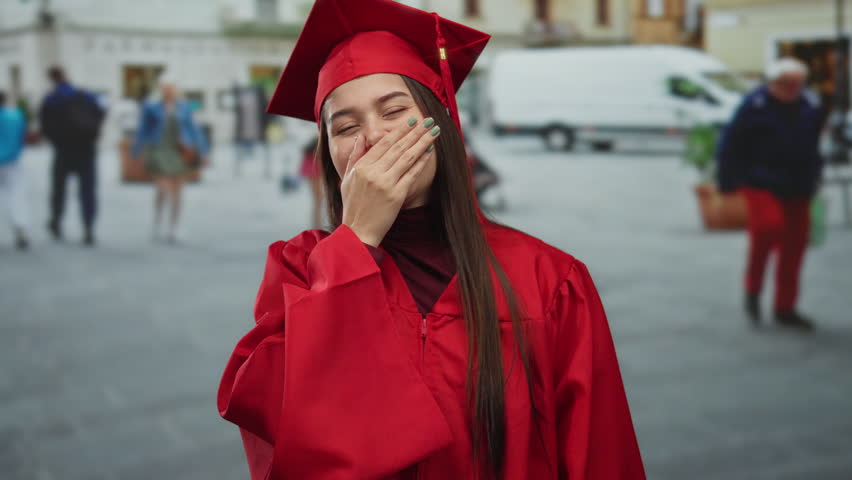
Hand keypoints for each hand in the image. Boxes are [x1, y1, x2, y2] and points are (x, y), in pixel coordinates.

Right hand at [340, 118, 439, 246]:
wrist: (357, 232)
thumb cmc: (352, 206)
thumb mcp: (346, 178)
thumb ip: (354, 156)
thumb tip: (362, 137)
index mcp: (361, 167)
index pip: (384, 143)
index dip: (399, 131)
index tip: (411, 120)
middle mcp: (373, 173)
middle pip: (398, 147)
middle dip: (415, 132)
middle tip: (429, 120)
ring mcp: (385, 184)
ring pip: (407, 157)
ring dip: (423, 142)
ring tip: (434, 131)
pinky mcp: (396, 195)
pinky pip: (412, 174)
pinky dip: (422, 161)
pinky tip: (430, 151)